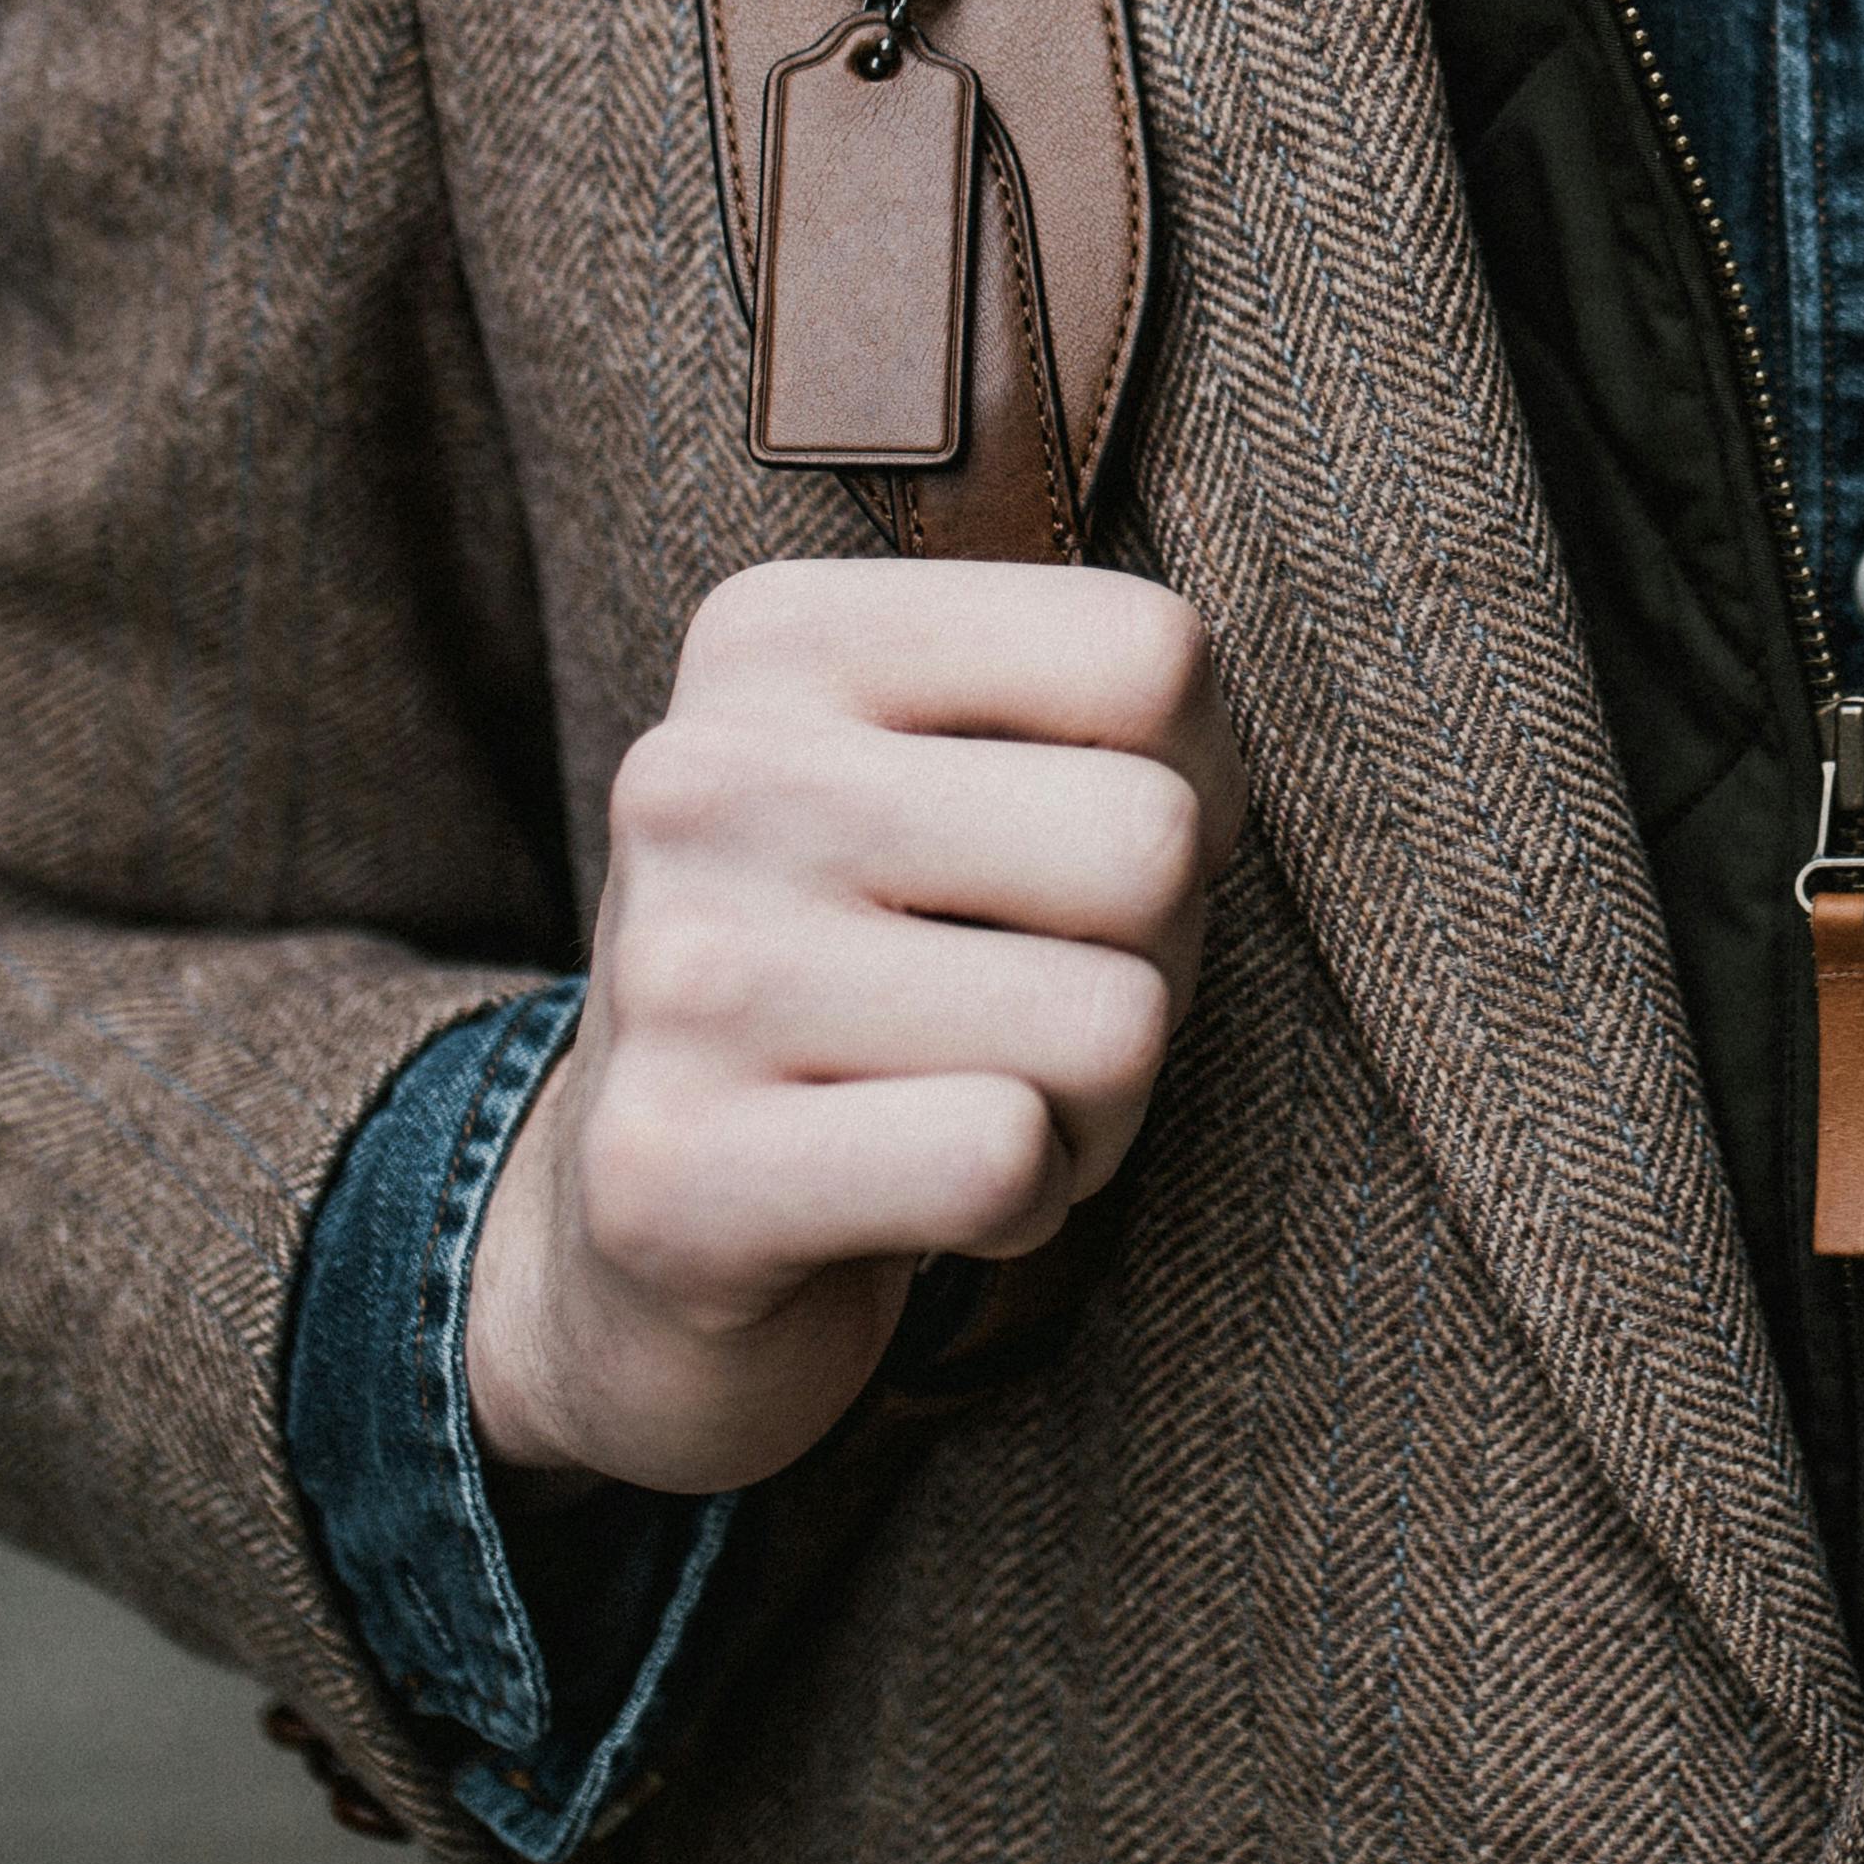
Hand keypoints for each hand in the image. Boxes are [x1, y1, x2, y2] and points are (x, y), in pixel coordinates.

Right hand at [467, 562, 1242, 1497]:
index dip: (1196, 787)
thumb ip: (1092, 714)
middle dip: (1153, 961)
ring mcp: (675, 975)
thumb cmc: (871, 974)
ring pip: (1112, 1023)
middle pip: (1151, 839)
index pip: (1149, 653)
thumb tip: (1220, 785)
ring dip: (1097, 1105)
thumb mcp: (952, 782)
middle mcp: (701, 778)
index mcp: (777, 639)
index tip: (1083, 862)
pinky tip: (920, 1197)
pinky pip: (1003, 1158)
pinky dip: (1020, 1204)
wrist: (643, 1224)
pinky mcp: (670, 1172)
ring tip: (969, 1100)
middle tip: (1031, 1009)